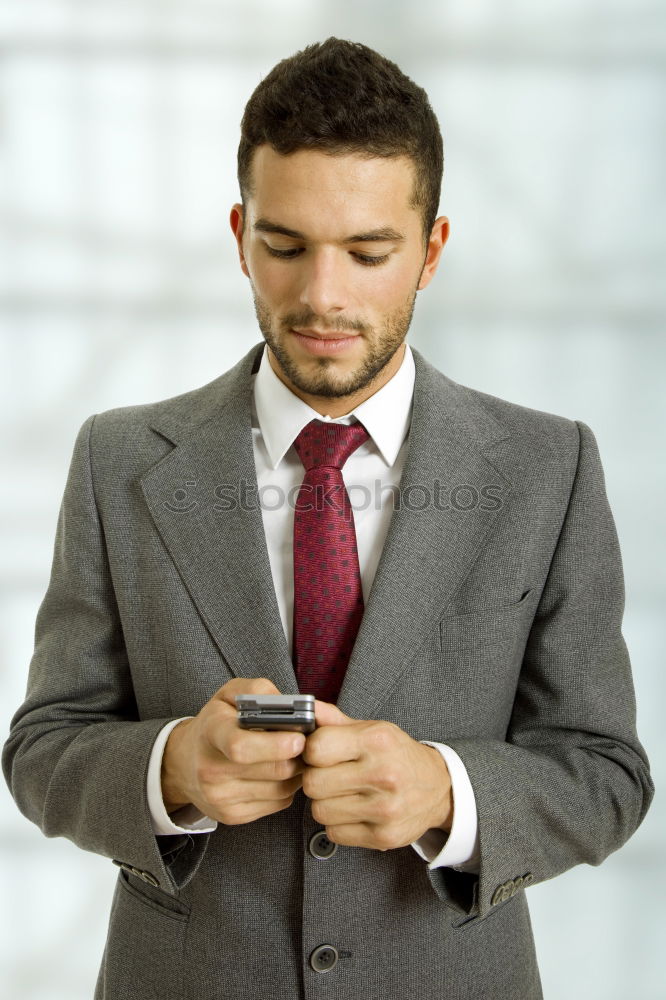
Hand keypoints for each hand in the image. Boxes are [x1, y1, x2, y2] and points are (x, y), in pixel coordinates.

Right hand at [160, 678, 305, 824]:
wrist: (182, 763)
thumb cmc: (213, 725)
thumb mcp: (228, 695)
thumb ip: (259, 691)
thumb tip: (291, 705)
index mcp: (211, 732)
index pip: (241, 746)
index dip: (274, 745)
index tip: (298, 738)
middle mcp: (211, 769)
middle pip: (273, 770)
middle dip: (299, 755)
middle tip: (306, 741)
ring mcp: (221, 797)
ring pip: (282, 787)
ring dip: (297, 771)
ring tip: (291, 754)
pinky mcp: (233, 815)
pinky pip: (279, 802)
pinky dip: (287, 786)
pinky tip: (278, 772)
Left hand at [301, 701, 452, 850]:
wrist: (439, 788)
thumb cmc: (397, 754)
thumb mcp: (371, 729)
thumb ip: (334, 720)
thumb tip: (305, 709)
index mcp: (377, 740)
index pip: (317, 748)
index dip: (312, 751)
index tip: (321, 753)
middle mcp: (383, 774)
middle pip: (314, 784)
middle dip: (316, 779)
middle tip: (331, 775)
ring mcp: (385, 808)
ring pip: (320, 811)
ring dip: (325, 803)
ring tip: (343, 794)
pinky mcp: (383, 836)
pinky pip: (334, 833)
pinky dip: (338, 824)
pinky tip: (354, 811)